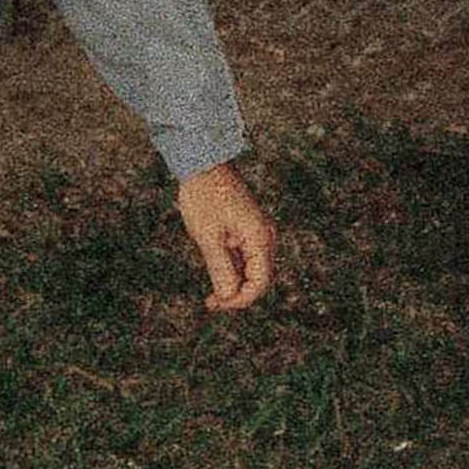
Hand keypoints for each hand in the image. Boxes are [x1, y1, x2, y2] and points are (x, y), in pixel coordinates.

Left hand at [174, 160, 276, 310]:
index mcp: (260, 238)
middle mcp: (266, 236)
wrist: (202, 164)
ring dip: (233, 283)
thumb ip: (220, 268)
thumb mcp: (207, 236)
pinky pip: (245, 257)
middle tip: (210, 303)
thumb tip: (228, 297)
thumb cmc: (203, 196)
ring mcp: (258, 233)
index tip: (217, 304)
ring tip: (210, 295)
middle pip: (258, 278)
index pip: (259, 282)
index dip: (240, 299)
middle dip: (236, 294)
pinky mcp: (248, 230)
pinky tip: (215, 275)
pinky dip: (232, 269)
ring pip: (251, 269)